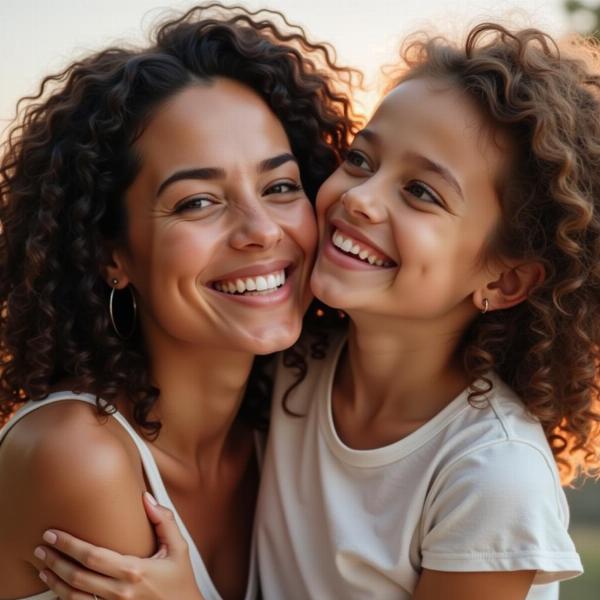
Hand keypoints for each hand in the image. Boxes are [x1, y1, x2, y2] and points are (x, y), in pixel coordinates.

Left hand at [35, 492, 203, 599]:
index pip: (93, 556)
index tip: (54, 534)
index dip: (70, 544)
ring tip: (43, 566)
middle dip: (55, 559)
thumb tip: (145, 498)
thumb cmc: (181, 581)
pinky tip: (57, 588)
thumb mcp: (179, 548)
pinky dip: (64, 598)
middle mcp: (120, 592)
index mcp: (135, 571)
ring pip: (73, 597)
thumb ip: (164, 520)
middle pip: (77, 576)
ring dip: (54, 581)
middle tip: (41, 546)